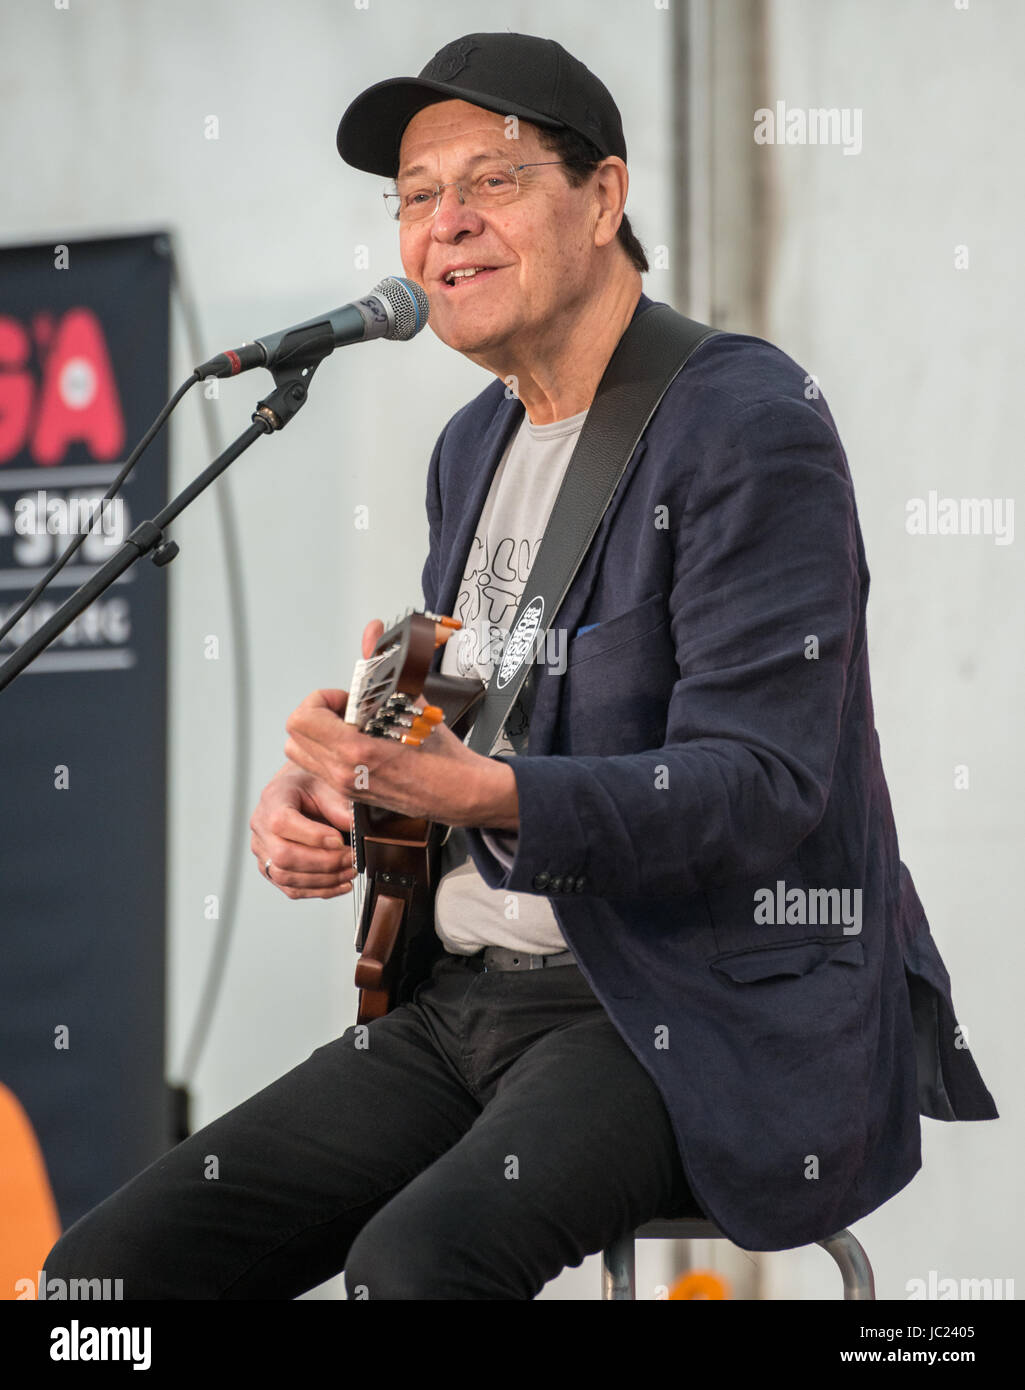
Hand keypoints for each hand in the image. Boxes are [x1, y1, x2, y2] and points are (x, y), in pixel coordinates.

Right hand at [250, 764, 354, 899]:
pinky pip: (291, 889)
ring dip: (324, 880)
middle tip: (350, 858)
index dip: (312, 836)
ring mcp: (263, 852)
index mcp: (272, 800)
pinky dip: (319, 891)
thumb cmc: (309, 787)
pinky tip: (340, 884)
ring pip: (286, 877)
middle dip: (323, 862)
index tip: (339, 840)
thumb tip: (354, 828)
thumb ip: (338, 807)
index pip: (282, 822)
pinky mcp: (271, 870)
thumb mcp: (326, 786)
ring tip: (349, 872)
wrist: (297, 792)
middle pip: (283, 855)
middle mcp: (260, 828)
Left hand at [282, 618, 519, 830]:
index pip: (302, 718)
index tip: (346, 699)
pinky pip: (319, 768)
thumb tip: (372, 631)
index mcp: (354, 750)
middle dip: (316, 715)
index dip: (321, 699)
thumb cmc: (441, 754)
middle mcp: (343, 771)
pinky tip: (357, 742)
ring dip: (317, 734)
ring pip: (300, 754)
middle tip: (345, 710)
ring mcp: (345, 786)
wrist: (458, 792)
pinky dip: (327, 750)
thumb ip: (381, 662)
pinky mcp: (351, 794)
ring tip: (347, 727)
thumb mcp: (410, 701)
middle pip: (294, 735)